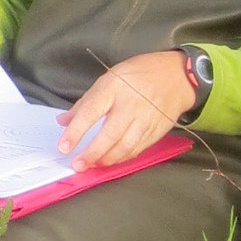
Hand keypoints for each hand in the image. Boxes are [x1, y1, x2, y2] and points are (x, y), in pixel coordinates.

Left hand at [55, 50, 196, 170]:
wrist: (176, 76)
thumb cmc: (138, 75)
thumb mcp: (109, 79)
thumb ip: (86, 102)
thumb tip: (64, 120)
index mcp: (114, 87)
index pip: (91, 111)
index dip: (76, 131)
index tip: (63, 147)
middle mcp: (131, 104)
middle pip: (109, 134)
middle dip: (92, 153)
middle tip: (78, 165)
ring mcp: (146, 119)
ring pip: (125, 146)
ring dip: (106, 160)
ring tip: (92, 165)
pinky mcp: (156, 131)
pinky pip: (137, 149)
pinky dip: (122, 158)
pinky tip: (111, 161)